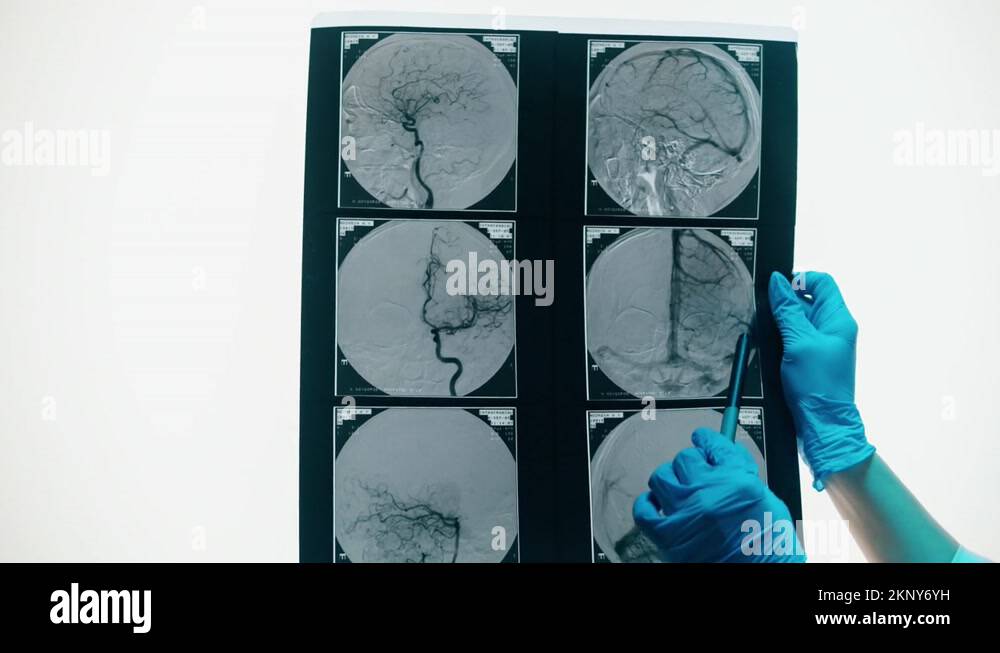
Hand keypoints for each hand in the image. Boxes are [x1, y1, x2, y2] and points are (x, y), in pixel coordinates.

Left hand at [633, 428, 804, 562]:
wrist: (757, 579)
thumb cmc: (768, 550)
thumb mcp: (769, 503)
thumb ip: (742, 477)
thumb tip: (721, 460)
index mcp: (738, 483)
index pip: (715, 445)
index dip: (707, 440)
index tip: (703, 439)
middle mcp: (708, 493)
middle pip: (685, 458)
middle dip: (692, 464)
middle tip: (697, 474)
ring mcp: (684, 513)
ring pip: (661, 477)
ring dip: (670, 480)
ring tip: (679, 490)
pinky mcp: (667, 536)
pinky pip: (644, 508)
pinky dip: (649, 504)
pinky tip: (660, 505)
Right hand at [768, 271, 874, 488]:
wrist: (822, 425)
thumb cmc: (817, 386)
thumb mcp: (798, 342)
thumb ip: (787, 310)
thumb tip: (778, 281)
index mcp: (838, 319)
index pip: (821, 282)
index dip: (799, 280)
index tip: (777, 289)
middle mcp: (832, 329)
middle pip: (807, 300)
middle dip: (785, 304)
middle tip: (769, 316)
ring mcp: (822, 345)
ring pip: (797, 321)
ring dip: (781, 324)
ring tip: (771, 336)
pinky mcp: (810, 360)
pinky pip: (794, 339)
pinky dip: (781, 340)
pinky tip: (772, 350)